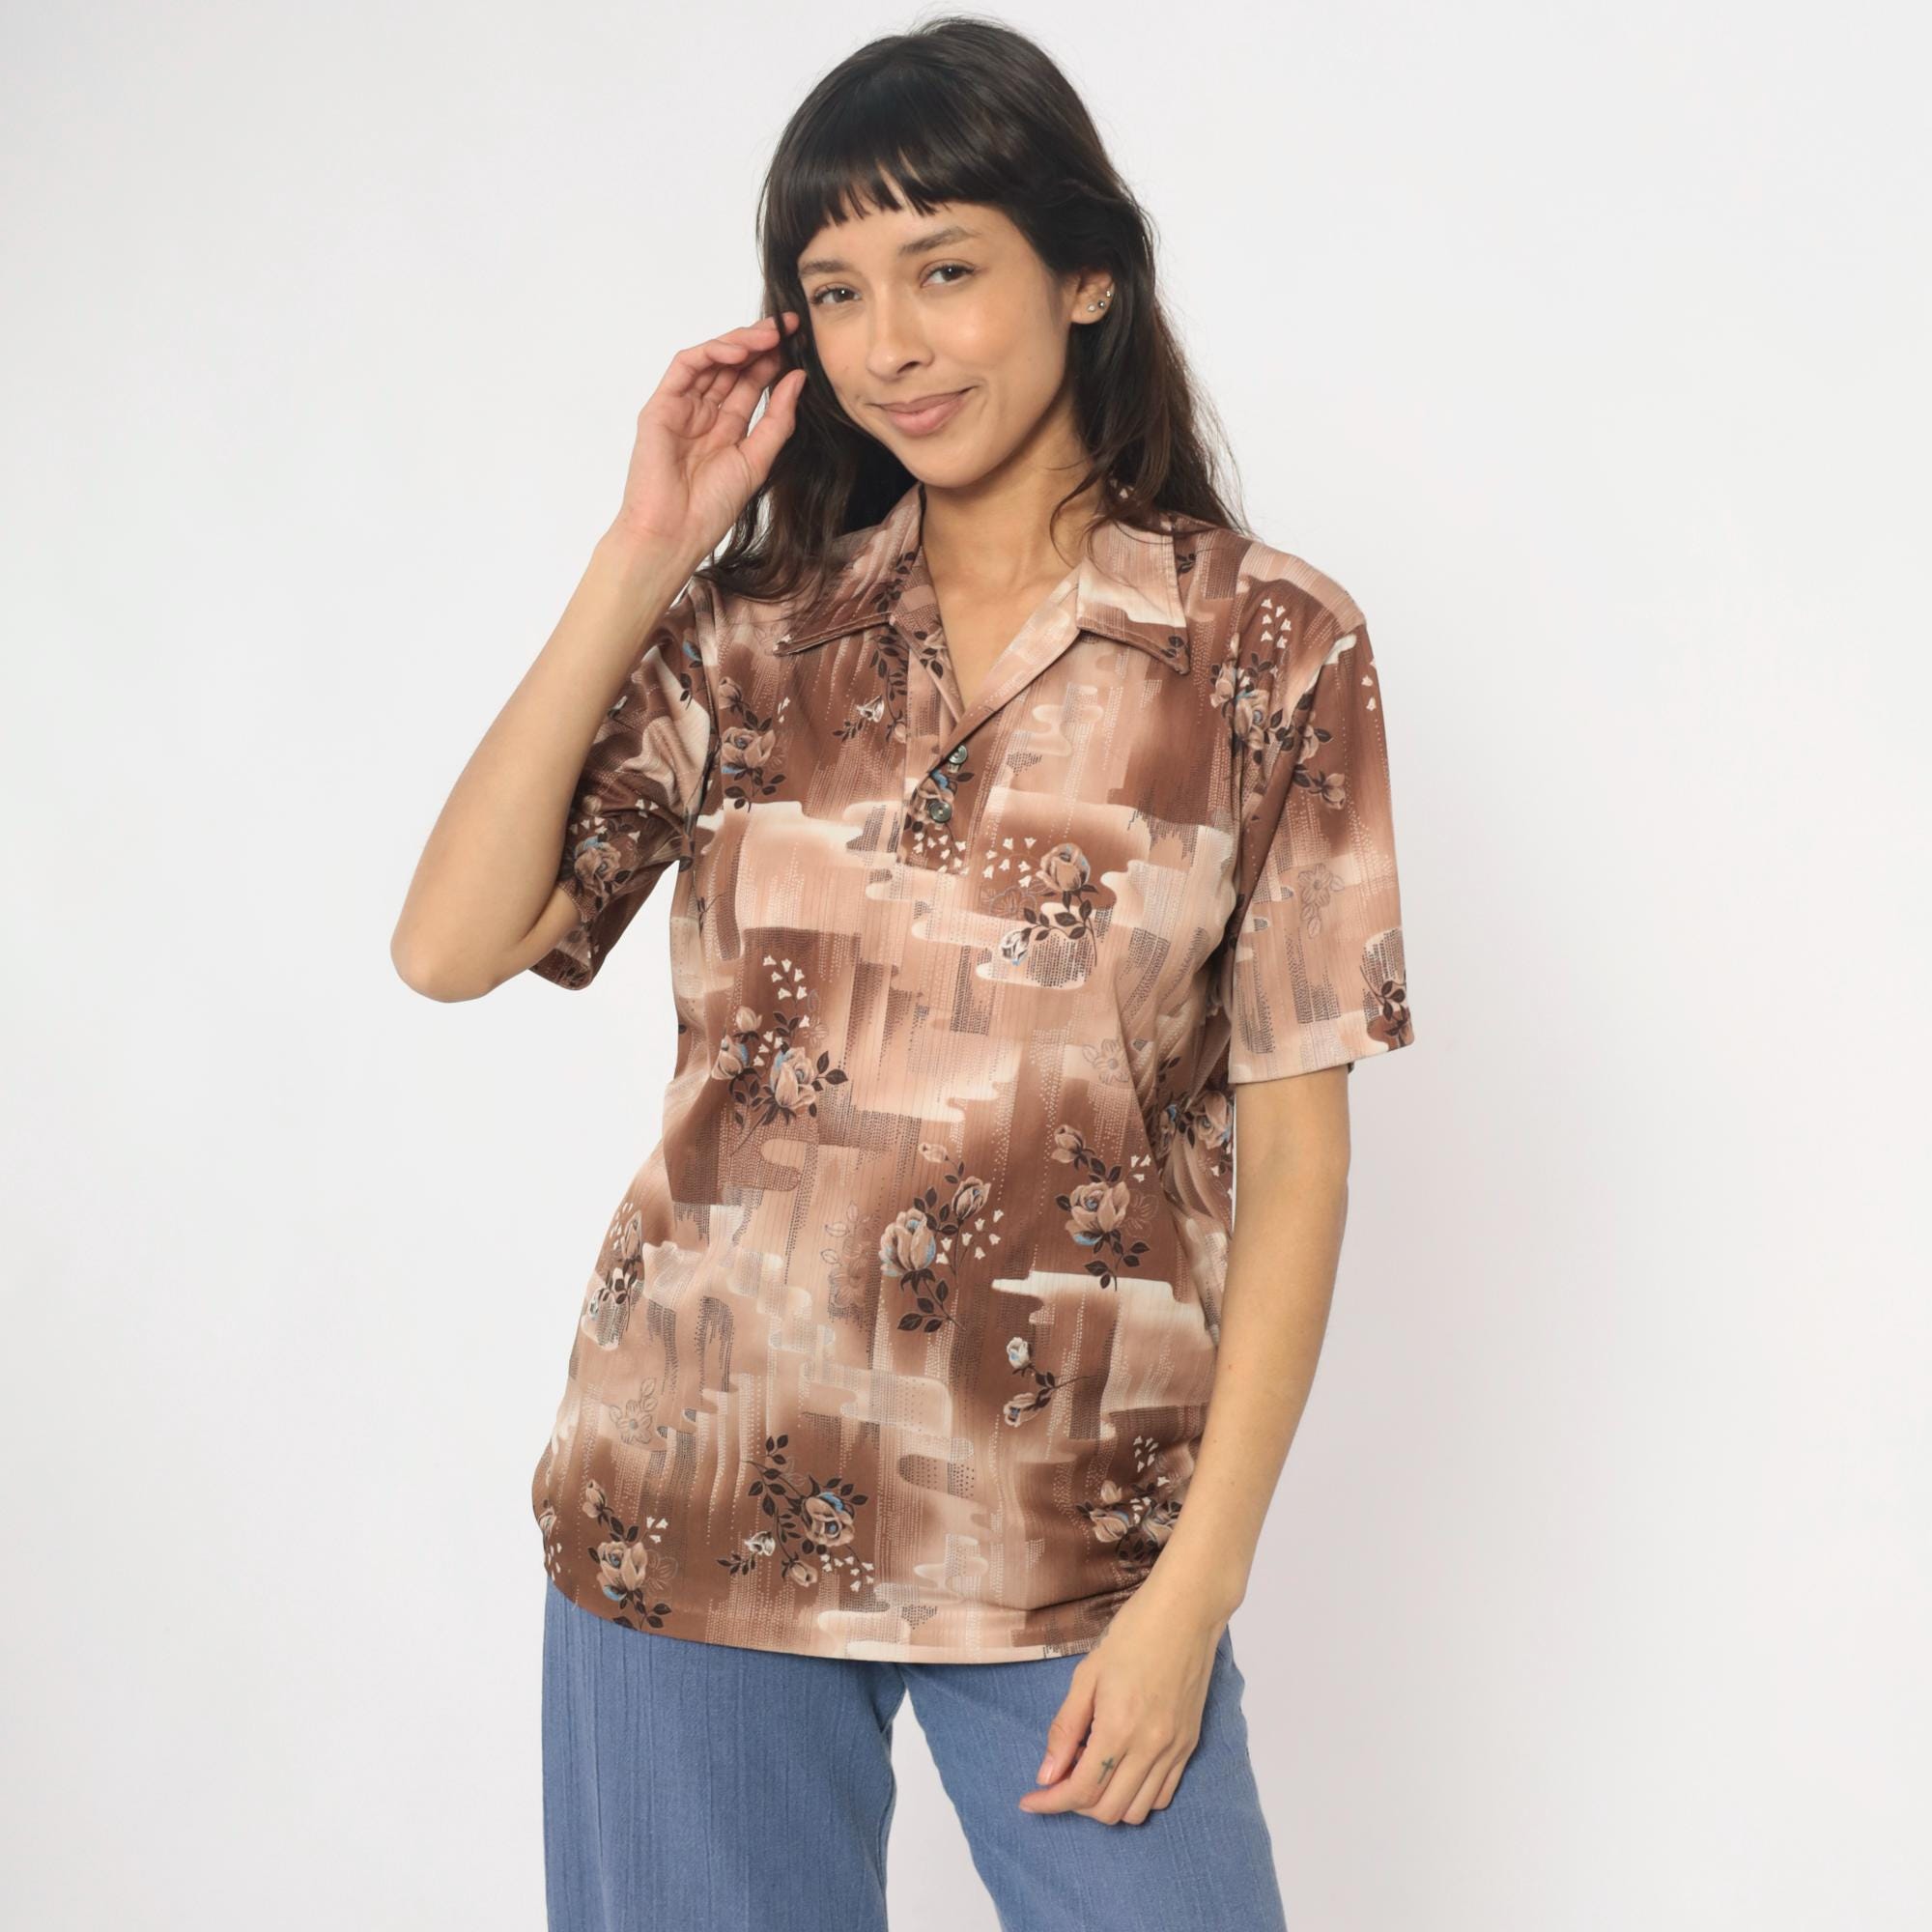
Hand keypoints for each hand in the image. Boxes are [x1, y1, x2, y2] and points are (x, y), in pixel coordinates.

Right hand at [608, 311, 806, 565]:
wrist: (675, 532)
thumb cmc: (711, 507)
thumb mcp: (758, 459)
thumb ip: (778, 419)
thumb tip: (798, 379)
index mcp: (727, 427)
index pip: (751, 383)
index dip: (774, 361)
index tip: (801, 344)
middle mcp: (704, 413)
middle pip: (733, 366)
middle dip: (761, 343)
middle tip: (789, 327)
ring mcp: (681, 407)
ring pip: (710, 360)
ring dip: (740, 343)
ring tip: (769, 335)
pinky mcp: (661, 406)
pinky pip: (686, 367)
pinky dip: (711, 353)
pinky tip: (738, 351)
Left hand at [1018, 1586, 1227, 1825]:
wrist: (1186, 1612)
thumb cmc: (1132, 1634)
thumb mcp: (1087, 1675)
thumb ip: (1065, 1729)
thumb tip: (1046, 1774)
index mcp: (1118, 1729)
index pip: (1081, 1791)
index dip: (1050, 1803)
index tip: (1029, 1800)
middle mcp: (1150, 1749)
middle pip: (1108, 1811)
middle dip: (1075, 1803)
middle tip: (1061, 1774)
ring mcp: (1174, 1751)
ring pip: (1137, 1812)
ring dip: (1107, 1803)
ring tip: (1092, 1767)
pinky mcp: (1189, 1746)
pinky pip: (1163, 1795)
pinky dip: (1137, 1796)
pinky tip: (1122, 1768)